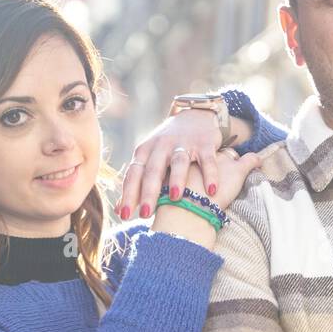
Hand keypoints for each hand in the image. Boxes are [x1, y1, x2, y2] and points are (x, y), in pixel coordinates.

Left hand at [119, 102, 254, 218]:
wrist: (194, 115)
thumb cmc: (167, 147)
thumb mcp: (149, 160)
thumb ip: (136, 184)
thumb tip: (120, 211)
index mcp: (144, 151)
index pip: (134, 175)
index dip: (129, 195)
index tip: (125, 216)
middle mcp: (161, 146)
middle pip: (153, 170)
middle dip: (149, 192)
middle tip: (146, 214)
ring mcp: (184, 143)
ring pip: (178, 162)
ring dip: (176, 179)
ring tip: (175, 198)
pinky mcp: (205, 143)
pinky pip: (207, 160)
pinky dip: (210, 174)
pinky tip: (212, 191)